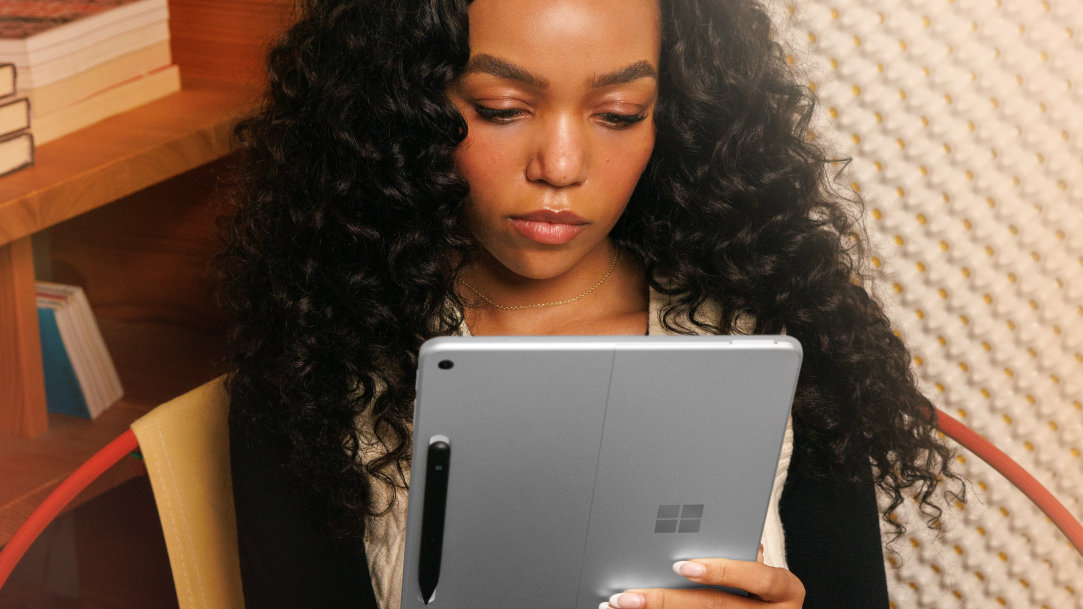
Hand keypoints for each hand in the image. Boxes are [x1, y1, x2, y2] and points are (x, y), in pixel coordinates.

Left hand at [599, 548, 804, 608]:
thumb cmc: (762, 585)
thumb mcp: (760, 568)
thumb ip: (739, 552)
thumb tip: (703, 531)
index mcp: (785, 590)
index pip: (757, 577)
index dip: (720, 571)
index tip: (681, 566)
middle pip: (716, 607)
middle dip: (665, 600)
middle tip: (629, 595)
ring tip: (621, 605)